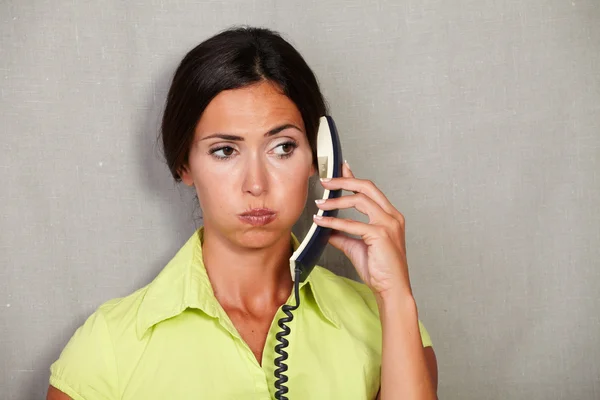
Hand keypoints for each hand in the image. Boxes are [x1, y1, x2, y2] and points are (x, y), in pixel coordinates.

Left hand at [313, 161, 411, 297]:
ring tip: (319, 204)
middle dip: (344, 180)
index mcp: (389, 216)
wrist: (391, 289)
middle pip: (367, 187)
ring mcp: (388, 224)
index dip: (354, 177)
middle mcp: (391, 216)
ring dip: (336, 200)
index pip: (370, 190)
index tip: (340, 167)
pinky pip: (353, 223)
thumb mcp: (356, 246)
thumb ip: (342, 234)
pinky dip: (334, 221)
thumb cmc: (379, 269)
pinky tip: (321, 222)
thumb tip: (325, 227)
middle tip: (325, 181)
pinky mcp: (381, 235)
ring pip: (360, 200)